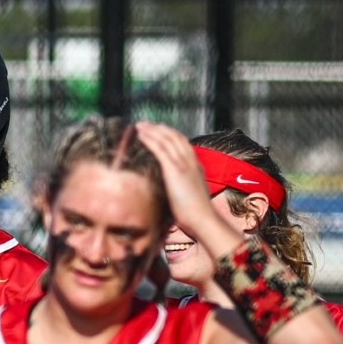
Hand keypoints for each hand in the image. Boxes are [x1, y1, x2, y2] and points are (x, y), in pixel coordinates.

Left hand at [133, 122, 240, 256]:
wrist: (202, 220)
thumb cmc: (195, 215)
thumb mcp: (189, 196)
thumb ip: (181, 189)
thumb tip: (172, 193)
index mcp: (195, 167)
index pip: (183, 144)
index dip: (170, 135)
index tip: (158, 130)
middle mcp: (191, 162)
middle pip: (175, 137)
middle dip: (159, 129)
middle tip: (145, 124)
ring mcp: (183, 164)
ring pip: (167, 140)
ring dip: (152, 130)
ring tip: (140, 126)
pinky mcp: (175, 170)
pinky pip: (160, 149)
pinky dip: (151, 139)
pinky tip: (141, 135)